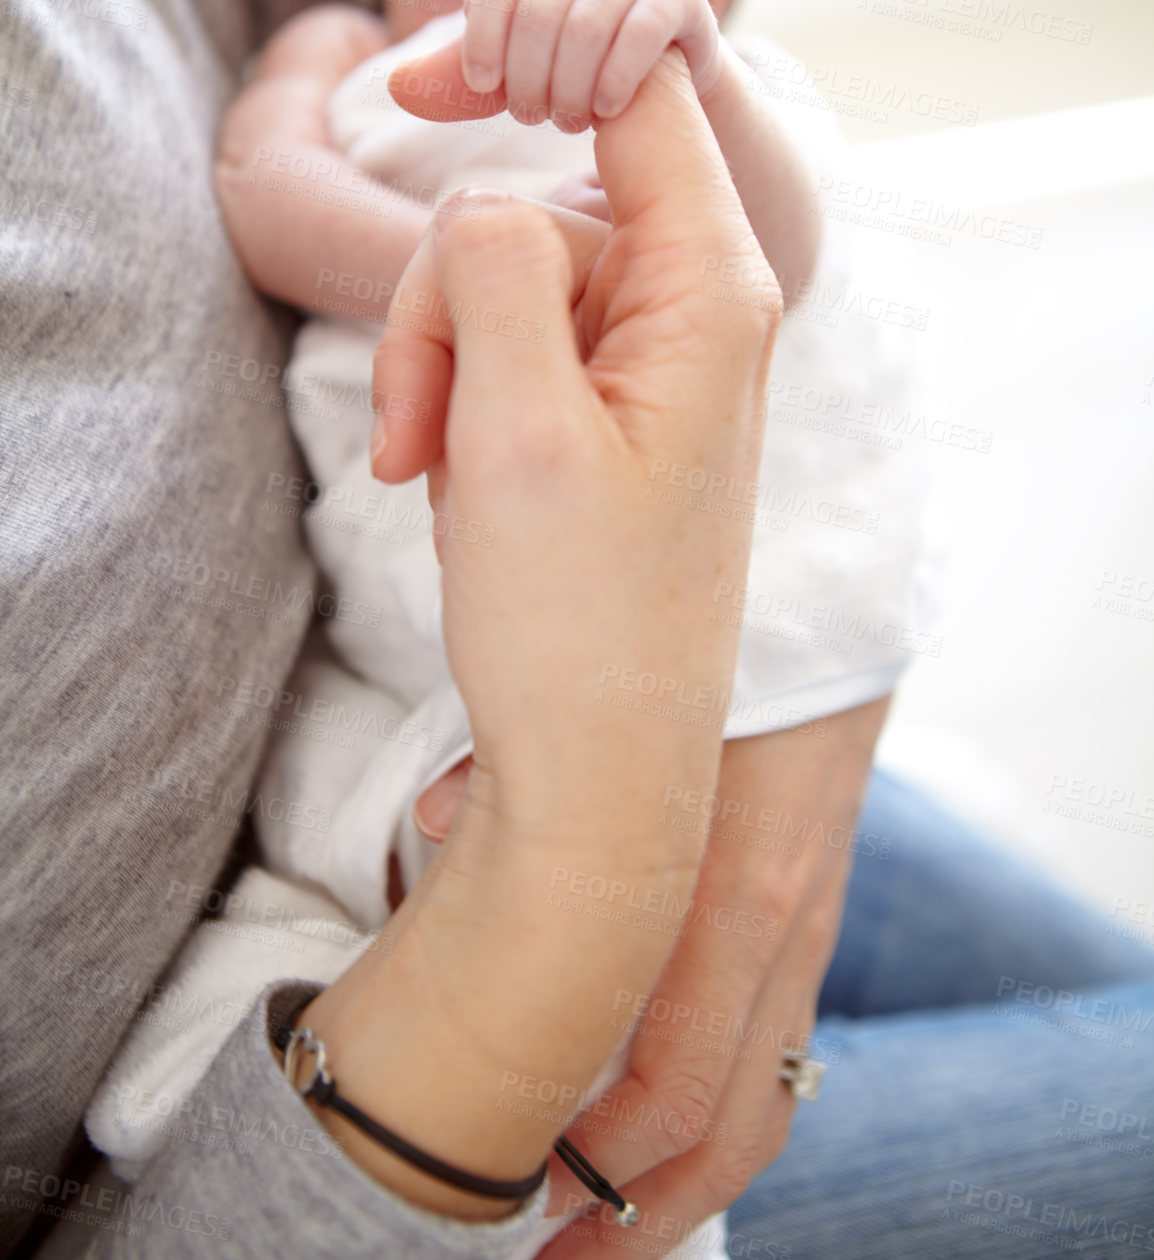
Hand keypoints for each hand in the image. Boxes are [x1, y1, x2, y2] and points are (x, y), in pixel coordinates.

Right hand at [295, 49, 783, 1221]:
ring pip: (504, 280)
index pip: (647, 95)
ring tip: (423, 470)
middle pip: (540, 203)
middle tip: (412, 421)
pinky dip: (453, 397)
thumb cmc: (578, 621)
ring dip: (436, 361)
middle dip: (446, 295)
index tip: (436, 71)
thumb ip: (500, 267)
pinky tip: (441, 483)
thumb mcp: (517, 430)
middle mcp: (694, 310)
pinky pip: (507, 346)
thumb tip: (490, 189)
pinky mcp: (597, 408)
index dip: (544, 50)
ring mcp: (644, 362)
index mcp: (711, 292)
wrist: (595, 774)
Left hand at [411, 700, 889, 1253]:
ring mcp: (811, 928)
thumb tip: (427, 826)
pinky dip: (723, 1116)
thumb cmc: (714, 650)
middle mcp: (784, 930)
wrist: (836, 594)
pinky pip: (777, 1049)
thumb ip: (521, 770)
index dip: (595, 1163)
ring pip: (766, 1105)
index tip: (519, 1201)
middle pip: (727, 1130)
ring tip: (604, 1238)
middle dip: (640, 1221)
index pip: (670, 1083)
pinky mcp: (815, 912)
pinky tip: (660, 1136)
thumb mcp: (623, 703)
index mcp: (732, 889)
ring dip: (686, 1189)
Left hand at [452, 0, 723, 133]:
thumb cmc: (576, 78)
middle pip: (539, 9)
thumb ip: (458, 81)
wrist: (667, 88)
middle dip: (529, 75)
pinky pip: (640, 31)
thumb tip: (394, 85)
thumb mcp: (512, 80)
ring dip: (571, 84)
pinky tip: (606, 111)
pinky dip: (616, 78)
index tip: (482, 87)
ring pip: (587, 23)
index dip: (481, 36)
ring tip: (569, 121)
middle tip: (533, 119)